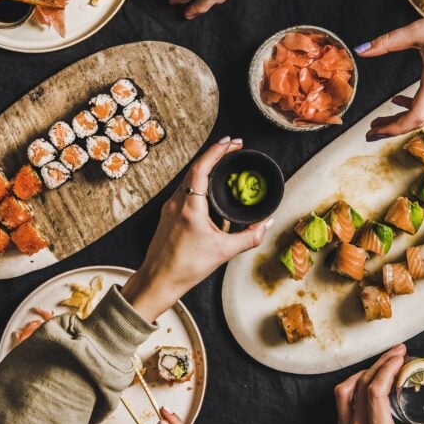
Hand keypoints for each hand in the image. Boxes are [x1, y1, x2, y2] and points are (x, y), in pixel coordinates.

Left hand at [121, 137, 271, 321]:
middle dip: (215, 154)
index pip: (202, 168)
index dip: (217, 151)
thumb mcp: (224, 252)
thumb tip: (266, 224)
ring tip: (223, 161)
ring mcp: (169, 207)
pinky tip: (208, 184)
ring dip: (206, 165)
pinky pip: (184, 188)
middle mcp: (177, 202)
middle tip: (233, 147)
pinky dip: (198, 179)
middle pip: (195, 167)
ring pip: (188, 177)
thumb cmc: (186, 268)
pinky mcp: (168, 214)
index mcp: (190, 207)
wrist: (158, 280)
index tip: (232, 143)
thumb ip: (249, 237)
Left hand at [353, 0, 423, 139]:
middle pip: (419, 121)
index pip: (416, 116)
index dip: (394, 127)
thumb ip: (387, 42)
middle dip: (393, 129)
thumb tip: (361, 50)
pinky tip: (400, 100)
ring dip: (403, 119)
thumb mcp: (418, 30)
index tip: (375, 130)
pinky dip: (415, 107)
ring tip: (381, 121)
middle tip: (370, 132)